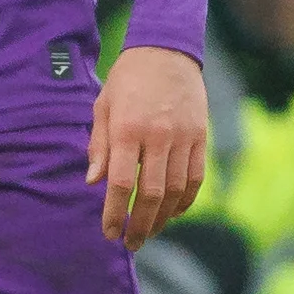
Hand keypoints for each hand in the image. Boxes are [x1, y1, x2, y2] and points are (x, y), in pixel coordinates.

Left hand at [88, 45, 207, 249]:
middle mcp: (157, 136)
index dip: (115, 213)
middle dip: (140, 224)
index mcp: (127, 129)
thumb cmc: (127, 79)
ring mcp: (183, 138)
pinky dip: (186, 201)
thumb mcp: (103, 105)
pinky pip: (195, 178)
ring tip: (150, 233)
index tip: (110, 233)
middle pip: (151, 194)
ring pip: (176, 191)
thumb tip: (93, 182)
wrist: (167, 50)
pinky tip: (173, 213)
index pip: (120, 183)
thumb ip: (99, 145)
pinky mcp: (200, 137)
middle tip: (131, 243)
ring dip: (163, 219)